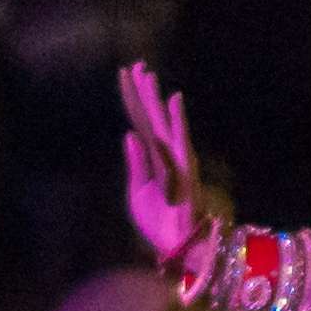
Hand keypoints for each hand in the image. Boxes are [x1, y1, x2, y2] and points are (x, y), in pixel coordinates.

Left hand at [119, 63, 209, 269]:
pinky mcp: (185, 171)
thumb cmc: (160, 221)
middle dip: (143, 91)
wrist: (178, 247)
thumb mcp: (138, 190)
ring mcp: (176, 161)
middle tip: (137, 64)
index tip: (126, 73)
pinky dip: (176, 120)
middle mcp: (166, 154)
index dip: (131, 98)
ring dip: (155, 99)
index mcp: (152, 158)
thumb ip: (135, 163)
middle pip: (149, 117)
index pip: (138, 122)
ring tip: (149, 75)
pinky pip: (178, 141)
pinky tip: (174, 100)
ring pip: (162, 123)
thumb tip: (129, 134)